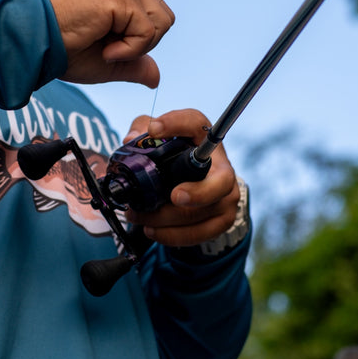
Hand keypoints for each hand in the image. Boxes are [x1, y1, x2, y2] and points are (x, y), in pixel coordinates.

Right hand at [46, 0, 174, 87]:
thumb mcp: (108, 63)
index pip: (156, 17)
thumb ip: (135, 65)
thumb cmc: (66, 50)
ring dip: (136, 46)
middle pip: (165, 19)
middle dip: (142, 44)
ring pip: (161, 23)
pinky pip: (146, 31)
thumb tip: (156, 78)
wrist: (38, 43)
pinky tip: (104, 48)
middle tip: (108, 48)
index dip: (139, 42)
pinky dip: (128, 50)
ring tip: (105, 47)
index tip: (107, 47)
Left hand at [122, 109, 239, 246]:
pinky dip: (173, 235)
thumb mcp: (157, 138)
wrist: (199, 183)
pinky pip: (200, 233)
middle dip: (197, 192)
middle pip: (221, 181)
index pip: (195, 123)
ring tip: (138, 216)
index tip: (154, 130)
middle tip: (174, 196)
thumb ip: (141, 131)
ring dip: (167, 219)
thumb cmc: (175, 156)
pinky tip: (152, 230)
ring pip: (203, 213)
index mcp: (203, 138)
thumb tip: (131, 138)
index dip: (176, 123)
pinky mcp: (222, 220)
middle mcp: (222, 166)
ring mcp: (226, 195)